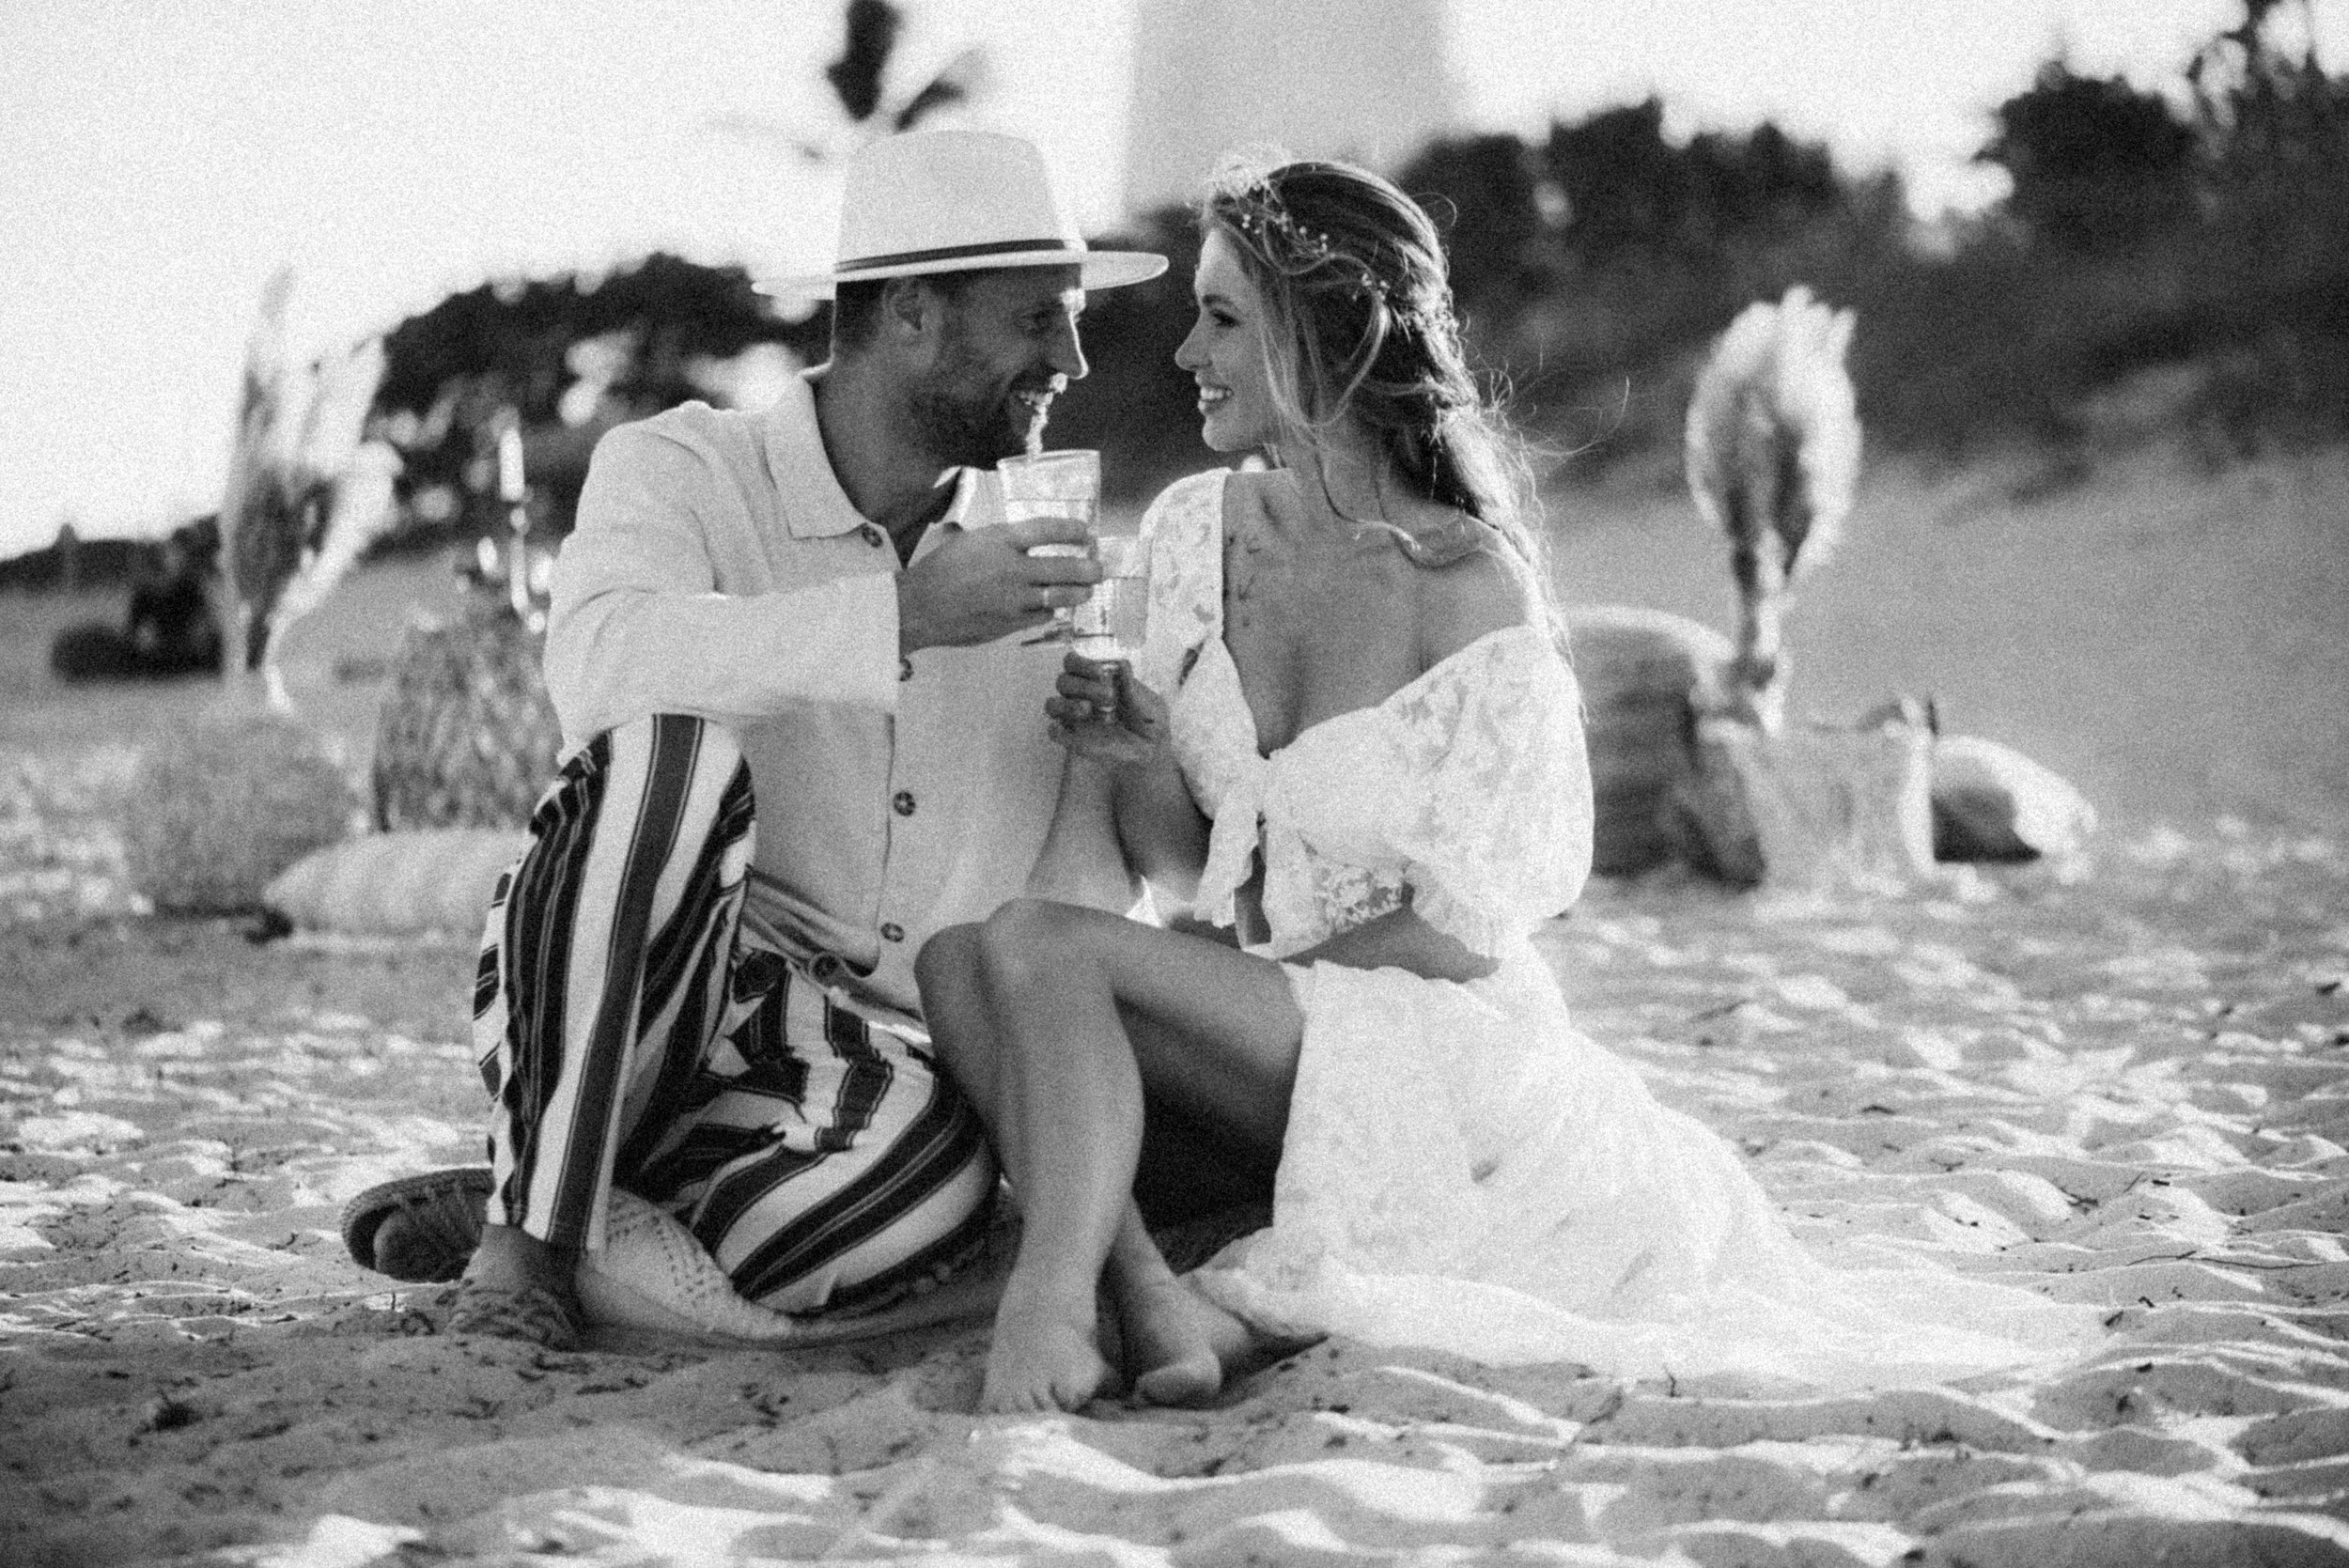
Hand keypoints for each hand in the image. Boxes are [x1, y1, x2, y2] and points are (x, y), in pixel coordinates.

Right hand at [897, 515, 1101, 652]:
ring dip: (1079, 592)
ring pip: (1061, 596)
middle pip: (1066, 567)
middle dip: (1090, 568)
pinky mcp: (1011, 623)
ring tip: (1086, 590)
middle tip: (1098, 568)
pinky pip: (1043, 616)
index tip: (1085, 532)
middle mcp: (1013, 568)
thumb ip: (1003, 541)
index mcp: (1001, 540)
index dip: (1073, 530)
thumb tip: (1030, 543)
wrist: (919, 607)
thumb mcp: (971, 541)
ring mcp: (1015, 599)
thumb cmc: (940, 570)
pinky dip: (1052, 611)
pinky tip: (1055, 608)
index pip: (1047, 529)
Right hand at [1047, 651, 1170, 765]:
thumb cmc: (1150, 722)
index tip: (1101, 672)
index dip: (1081, 663)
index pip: (1073, 663)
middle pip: (1063, 681)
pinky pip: (1054, 732)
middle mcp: (1081, 695)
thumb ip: (1134, 688)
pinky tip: (1072, 730)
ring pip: (1052, 704)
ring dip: (1067, 705)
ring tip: (1087, 710)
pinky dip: (1057, 730)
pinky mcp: (1074, 740)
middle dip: (1083, 685)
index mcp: (1096, 680)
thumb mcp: (1150, 703)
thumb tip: (1121, 664)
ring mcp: (1075, 718)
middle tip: (1108, 696)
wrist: (1152, 752)